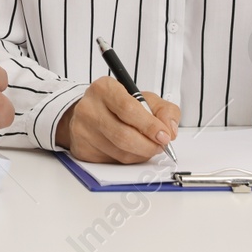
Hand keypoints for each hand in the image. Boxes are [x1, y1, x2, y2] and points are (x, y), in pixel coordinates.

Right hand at [54, 77, 179, 163]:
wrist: (91, 113)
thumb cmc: (119, 105)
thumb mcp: (145, 99)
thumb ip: (165, 110)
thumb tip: (170, 130)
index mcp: (104, 89)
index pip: (128, 109)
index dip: (150, 126)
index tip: (164, 135)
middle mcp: (89, 108)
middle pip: (124, 135)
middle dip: (148, 145)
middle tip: (160, 146)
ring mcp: (82, 130)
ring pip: (120, 152)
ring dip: (140, 154)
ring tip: (145, 146)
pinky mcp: (82, 149)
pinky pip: (113, 162)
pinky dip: (128, 159)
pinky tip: (129, 150)